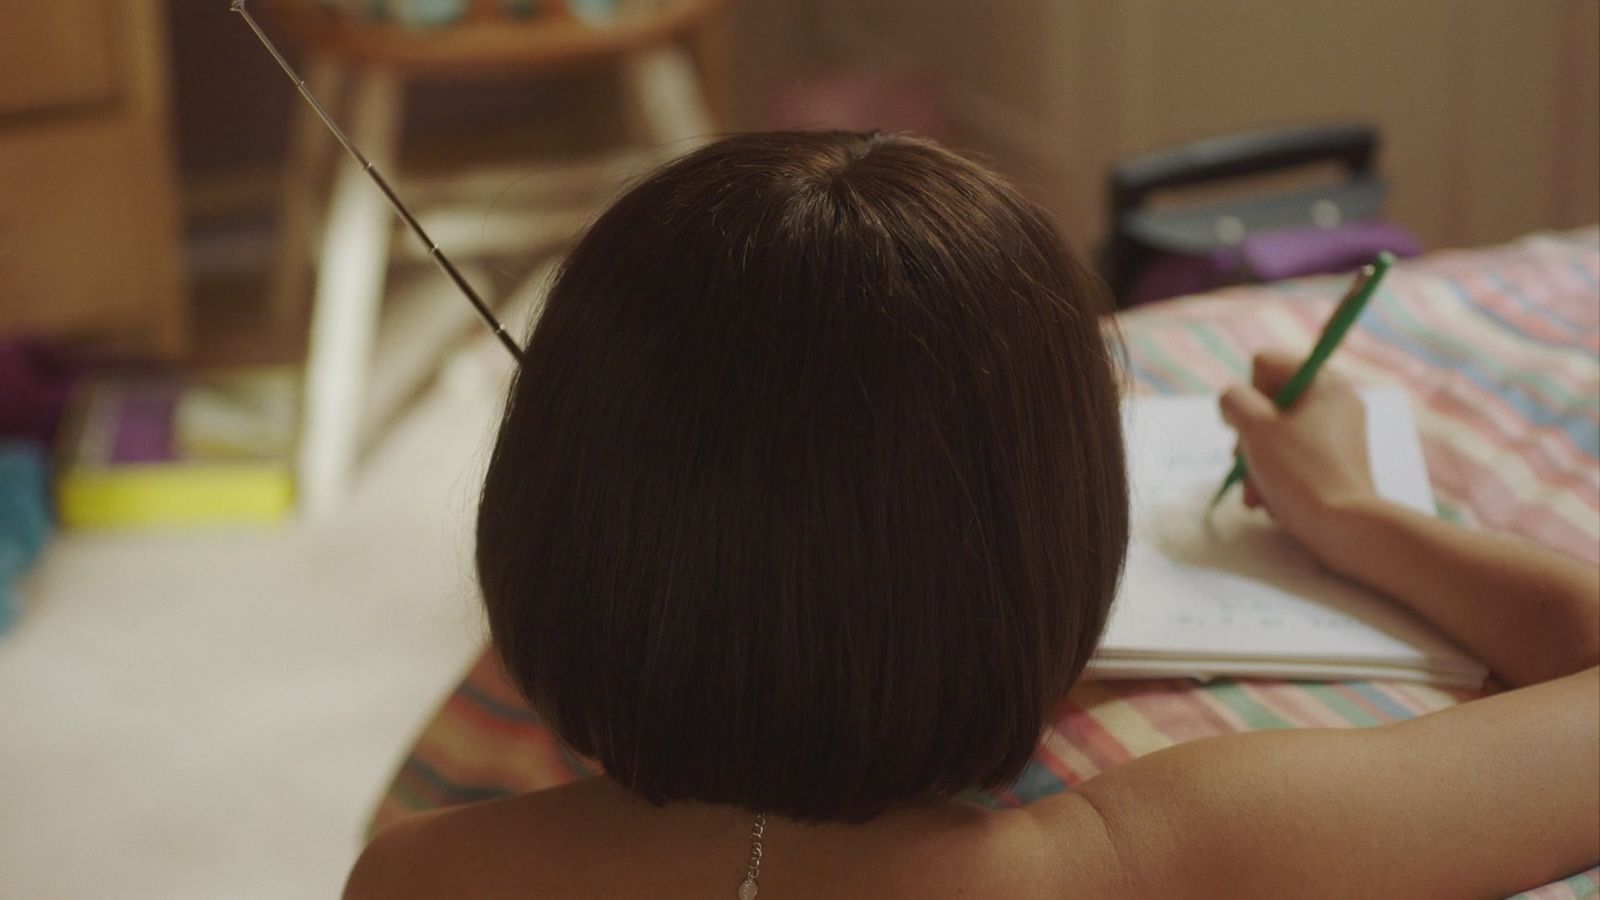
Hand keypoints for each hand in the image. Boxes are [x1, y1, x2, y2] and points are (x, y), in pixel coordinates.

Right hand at [1218, 351, 1381, 560]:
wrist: (1345, 529)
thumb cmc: (1300, 473)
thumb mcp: (1254, 427)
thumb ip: (1233, 400)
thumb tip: (1234, 403)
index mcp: (1325, 382)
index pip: (1265, 365)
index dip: (1249, 396)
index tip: (1253, 427)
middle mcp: (1336, 402)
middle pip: (1267, 403)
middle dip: (1248, 438)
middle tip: (1247, 464)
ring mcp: (1337, 435)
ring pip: (1274, 435)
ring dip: (1256, 464)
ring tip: (1256, 493)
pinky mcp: (1335, 464)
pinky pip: (1291, 458)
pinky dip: (1275, 477)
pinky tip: (1270, 500)